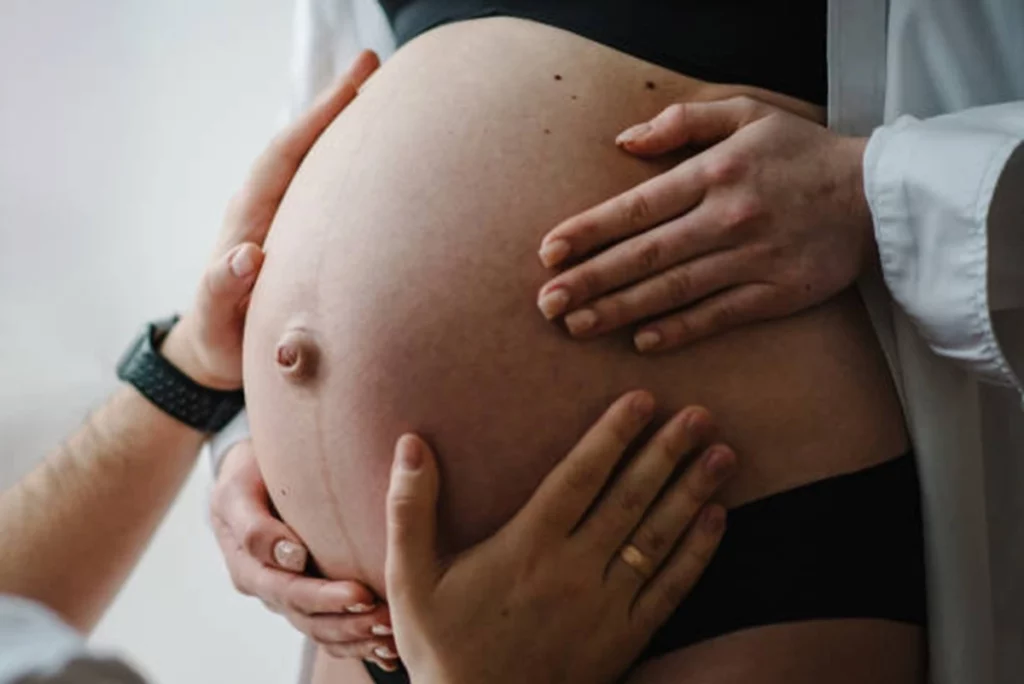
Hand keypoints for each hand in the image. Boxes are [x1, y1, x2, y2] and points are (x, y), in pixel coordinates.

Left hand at [160, 50, 380, 387]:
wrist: (213, 352)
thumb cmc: (218, 340)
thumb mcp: (216, 322)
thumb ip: (223, 290)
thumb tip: (247, 255)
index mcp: (249, 219)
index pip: (286, 156)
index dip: (318, 120)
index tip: (354, 86)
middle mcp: (267, 209)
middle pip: (305, 144)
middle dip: (337, 105)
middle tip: (376, 65)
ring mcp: (284, 220)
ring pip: (318, 163)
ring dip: (347, 128)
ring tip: (384, 95)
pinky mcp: (298, 236)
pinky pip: (328, 190)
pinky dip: (350, 164)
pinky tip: (377, 155)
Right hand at [210, 441, 398, 671]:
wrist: (252, 475)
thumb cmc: (246, 473)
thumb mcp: (237, 487)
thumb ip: (254, 521)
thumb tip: (291, 556)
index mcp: (247, 566)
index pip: (285, 589)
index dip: (322, 596)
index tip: (359, 592)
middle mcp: (267, 587)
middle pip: (307, 616)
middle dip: (348, 621)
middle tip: (386, 618)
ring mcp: (287, 596)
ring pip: (321, 630)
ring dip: (357, 636)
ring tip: (392, 635)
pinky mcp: (308, 597)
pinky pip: (331, 630)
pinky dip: (358, 642)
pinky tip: (388, 648)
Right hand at [385, 392, 736, 683]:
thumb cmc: (442, 645)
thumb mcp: (410, 577)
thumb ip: (411, 507)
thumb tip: (411, 442)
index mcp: (526, 548)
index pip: (579, 477)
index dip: (613, 435)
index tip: (643, 399)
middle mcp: (573, 571)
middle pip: (630, 499)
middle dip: (668, 452)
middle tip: (701, 413)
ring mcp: (605, 606)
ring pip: (657, 538)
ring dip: (693, 493)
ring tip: (723, 454)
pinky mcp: (624, 638)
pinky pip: (670, 590)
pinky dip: (697, 553)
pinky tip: (717, 519)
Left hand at [536, 96, 872, 352]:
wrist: (878, 196)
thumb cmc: (801, 153)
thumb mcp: (746, 115)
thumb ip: (682, 122)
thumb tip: (623, 142)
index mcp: (714, 173)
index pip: (636, 207)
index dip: (588, 231)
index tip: (549, 252)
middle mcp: (727, 218)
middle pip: (644, 255)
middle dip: (590, 280)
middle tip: (546, 303)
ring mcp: (751, 259)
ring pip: (673, 290)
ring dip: (620, 310)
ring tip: (577, 326)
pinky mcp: (775, 294)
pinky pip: (718, 316)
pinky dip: (679, 330)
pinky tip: (642, 341)